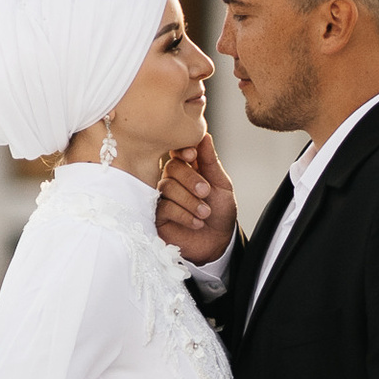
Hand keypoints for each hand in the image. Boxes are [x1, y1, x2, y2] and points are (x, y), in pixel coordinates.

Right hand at [155, 128, 235, 266]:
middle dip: (191, 179)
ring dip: (189, 200)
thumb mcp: (221, 184)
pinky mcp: (156, 216)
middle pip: (171, 167)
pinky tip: (196, 222)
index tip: (192, 156)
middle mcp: (172, 180)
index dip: (182, 150)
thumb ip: (211, 161)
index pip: (177, 151)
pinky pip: (164, 207)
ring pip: (167, 187)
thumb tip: (205, 135)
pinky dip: (183, 214)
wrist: (218, 243)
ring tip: (205, 213)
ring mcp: (162, 198)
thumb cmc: (220, 212)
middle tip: (206, 192)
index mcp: (187, 168)